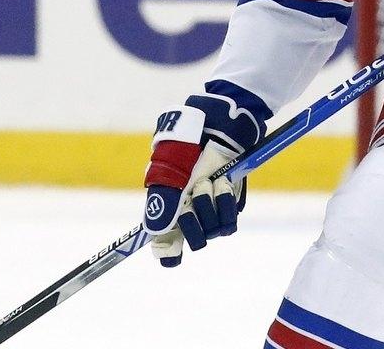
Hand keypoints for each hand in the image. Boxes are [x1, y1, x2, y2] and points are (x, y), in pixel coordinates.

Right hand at [142, 88, 265, 267]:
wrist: (216, 130)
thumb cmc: (186, 147)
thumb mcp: (168, 171)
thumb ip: (160, 202)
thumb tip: (154, 234)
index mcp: (167, 209)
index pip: (165, 245)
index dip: (168, 252)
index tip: (171, 252)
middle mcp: (188, 214)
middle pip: (194, 241)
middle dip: (194, 221)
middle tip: (192, 197)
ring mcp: (210, 211)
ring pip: (212, 230)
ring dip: (210, 204)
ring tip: (209, 181)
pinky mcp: (229, 206)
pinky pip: (229, 221)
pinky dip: (225, 203)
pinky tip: (222, 183)